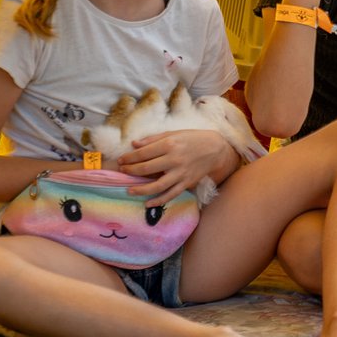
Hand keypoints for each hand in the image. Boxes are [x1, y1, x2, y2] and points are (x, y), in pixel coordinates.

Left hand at [116, 128, 233, 204]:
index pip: (143, 153)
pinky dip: (158, 201)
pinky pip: (170, 194)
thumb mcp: (174, 133)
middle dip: (131, 171)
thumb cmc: (193, 139)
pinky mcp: (186, 183)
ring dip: (140, 189)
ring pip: (157, 185)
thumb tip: (134, 144)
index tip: (121, 160)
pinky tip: (148, 203)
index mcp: (169, 144)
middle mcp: (174, 159)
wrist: (215, 149)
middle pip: (146, 168)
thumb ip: (153, 139)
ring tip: (129, 191)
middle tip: (122, 172)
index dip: (129, 157)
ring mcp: (180, 173)